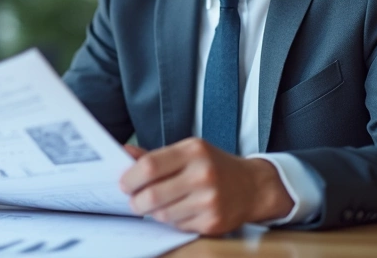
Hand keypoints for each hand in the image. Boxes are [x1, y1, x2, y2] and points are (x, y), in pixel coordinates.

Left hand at [119, 138, 292, 235]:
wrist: (253, 186)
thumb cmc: (214, 166)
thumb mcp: (188, 151)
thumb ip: (156, 155)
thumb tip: (123, 153)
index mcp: (193, 151)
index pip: (149, 166)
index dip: (130, 178)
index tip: (124, 183)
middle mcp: (202, 174)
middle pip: (152, 194)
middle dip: (136, 201)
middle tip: (134, 200)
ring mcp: (209, 200)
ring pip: (163, 214)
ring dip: (153, 212)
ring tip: (158, 205)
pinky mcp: (212, 222)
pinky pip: (178, 226)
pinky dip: (172, 221)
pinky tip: (179, 211)